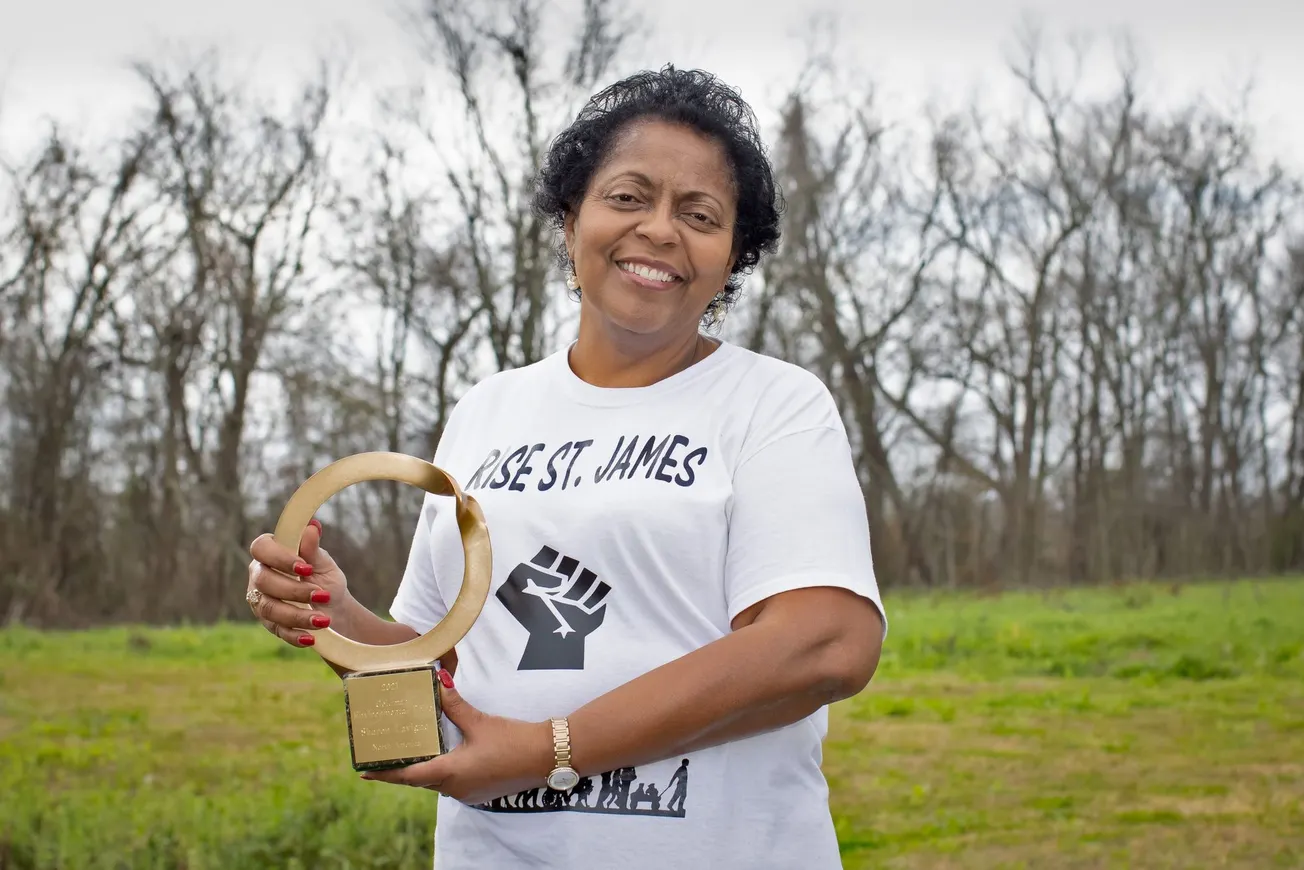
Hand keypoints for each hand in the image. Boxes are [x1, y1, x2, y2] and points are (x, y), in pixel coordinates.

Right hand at [246, 519, 349, 648]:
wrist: (333, 608)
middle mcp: (259, 576)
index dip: (280, 557)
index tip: (306, 568)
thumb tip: (313, 527)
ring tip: (324, 620)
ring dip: (297, 615)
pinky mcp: (268, 623)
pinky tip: (310, 637)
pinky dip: (294, 635)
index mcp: (270, 554)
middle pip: (264, 581)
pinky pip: (277, 630)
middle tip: (322, 595)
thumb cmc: (324, 579)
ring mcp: (260, 601)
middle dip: (294, 590)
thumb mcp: (323, 564)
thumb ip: (313, 549)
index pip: (261, 548)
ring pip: (269, 608)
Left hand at [360, 669, 552, 804]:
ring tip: (411, 753)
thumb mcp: (480, 721)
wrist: (545, 757)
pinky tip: (443, 756)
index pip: (408, 776)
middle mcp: (454, 788)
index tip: (364, 773)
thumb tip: (438, 681)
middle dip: (403, 769)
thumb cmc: (512, 741)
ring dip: (424, 770)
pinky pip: (452, 783)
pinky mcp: (479, 791)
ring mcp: (468, 793)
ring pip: (436, 782)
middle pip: (420, 780)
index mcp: (450, 773)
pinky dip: (442, 771)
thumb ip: (455, 704)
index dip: (385, 774)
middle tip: (386, 756)